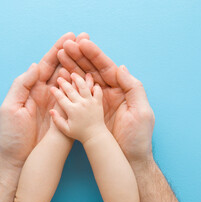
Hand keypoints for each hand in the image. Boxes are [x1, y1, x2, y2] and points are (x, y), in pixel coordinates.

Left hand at [0, 32, 88, 168]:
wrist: (19, 159)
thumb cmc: (12, 134)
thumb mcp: (11, 107)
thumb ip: (22, 85)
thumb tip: (37, 66)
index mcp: (32, 88)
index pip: (46, 65)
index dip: (57, 50)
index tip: (68, 37)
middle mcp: (46, 92)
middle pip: (61, 68)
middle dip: (72, 53)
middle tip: (84, 38)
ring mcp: (57, 103)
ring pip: (70, 80)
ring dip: (80, 65)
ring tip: (91, 51)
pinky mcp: (65, 114)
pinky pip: (75, 98)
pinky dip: (84, 86)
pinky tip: (93, 76)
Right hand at [49, 73, 104, 142]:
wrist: (95, 135)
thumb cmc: (79, 133)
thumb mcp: (65, 129)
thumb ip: (57, 120)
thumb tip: (51, 110)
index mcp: (72, 110)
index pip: (61, 98)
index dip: (55, 92)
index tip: (52, 88)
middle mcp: (81, 104)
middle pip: (71, 90)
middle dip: (64, 82)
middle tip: (60, 77)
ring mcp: (90, 102)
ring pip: (84, 87)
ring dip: (78, 79)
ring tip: (73, 74)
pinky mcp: (98, 103)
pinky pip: (97, 91)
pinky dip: (94, 86)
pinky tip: (91, 82)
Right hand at [57, 38, 154, 161]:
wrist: (129, 159)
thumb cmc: (137, 137)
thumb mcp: (141, 111)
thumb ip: (133, 88)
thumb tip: (120, 68)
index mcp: (121, 88)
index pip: (106, 67)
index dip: (94, 54)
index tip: (82, 43)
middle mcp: (109, 91)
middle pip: (92, 69)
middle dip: (79, 56)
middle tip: (66, 45)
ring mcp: (98, 101)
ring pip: (82, 79)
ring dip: (71, 66)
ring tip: (60, 54)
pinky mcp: (90, 111)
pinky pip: (77, 95)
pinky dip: (68, 85)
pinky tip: (60, 74)